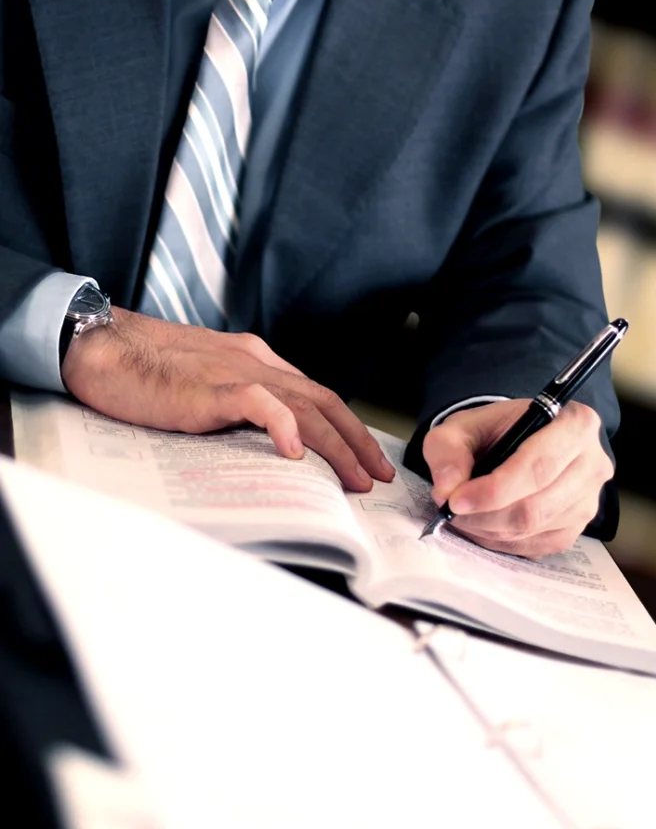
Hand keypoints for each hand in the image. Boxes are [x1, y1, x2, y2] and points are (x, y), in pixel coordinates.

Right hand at [62, 308, 394, 490]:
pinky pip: (258, 403)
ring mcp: (236, 373)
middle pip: (323, 402)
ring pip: (302, 407)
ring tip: (355, 479)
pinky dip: (282, 426)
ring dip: (335, 445)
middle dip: (356, 441)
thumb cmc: (149, 372)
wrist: (105, 349)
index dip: (347, 427)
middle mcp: (257, 363)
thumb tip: (270, 438)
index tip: (367, 459)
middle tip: (378, 477)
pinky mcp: (211, 388)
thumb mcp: (209, 385)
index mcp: (258, 362)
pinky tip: (296, 452)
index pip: (316, 395)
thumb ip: (242, 403)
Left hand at [423, 399, 613, 556]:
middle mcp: (592, 463)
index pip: (538, 466)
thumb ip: (448, 450)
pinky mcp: (576, 529)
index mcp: (575, 424)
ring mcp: (588, 501)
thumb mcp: (463, 426)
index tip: (455, 500)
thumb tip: (447, 489)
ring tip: (463, 515)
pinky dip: (501, 541)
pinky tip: (483, 525)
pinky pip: (535, 545)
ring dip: (488, 529)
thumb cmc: (494, 432)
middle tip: (452, 511)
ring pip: (533, 528)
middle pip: (536, 505)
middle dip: (485, 515)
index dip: (494, 490)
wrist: (516, 442)